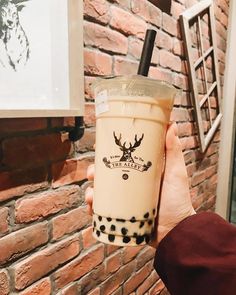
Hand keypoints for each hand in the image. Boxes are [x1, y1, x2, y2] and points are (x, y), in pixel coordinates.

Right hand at [85, 123, 194, 247]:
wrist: (176, 231)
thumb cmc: (178, 201)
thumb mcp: (175, 172)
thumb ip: (173, 150)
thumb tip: (172, 124)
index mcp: (139, 173)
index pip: (119, 159)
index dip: (107, 153)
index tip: (99, 148)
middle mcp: (129, 186)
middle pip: (106, 176)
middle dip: (95, 172)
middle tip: (93, 173)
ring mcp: (124, 202)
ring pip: (101, 193)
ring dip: (91, 191)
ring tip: (92, 194)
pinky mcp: (121, 216)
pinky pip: (102, 212)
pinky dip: (94, 209)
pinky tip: (92, 208)